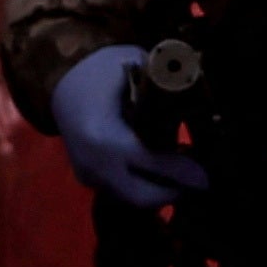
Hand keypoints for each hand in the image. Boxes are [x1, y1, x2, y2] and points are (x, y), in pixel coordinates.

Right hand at [50, 43, 207, 208]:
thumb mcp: (137, 69)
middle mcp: (93, 163)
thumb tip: (202, 110)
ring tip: (181, 174)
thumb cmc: (101, 67)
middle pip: (140, 196)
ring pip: (130, 198)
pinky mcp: (85, 177)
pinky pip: (119, 192)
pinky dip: (141, 186)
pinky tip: (159, 172)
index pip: (150, 163)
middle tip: (196, 181)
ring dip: (158, 191)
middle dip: (172, 192)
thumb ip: (166, 91)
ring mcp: (87, 173)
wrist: (60, 77)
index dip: (182, 172)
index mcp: (104, 136)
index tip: (207, 177)